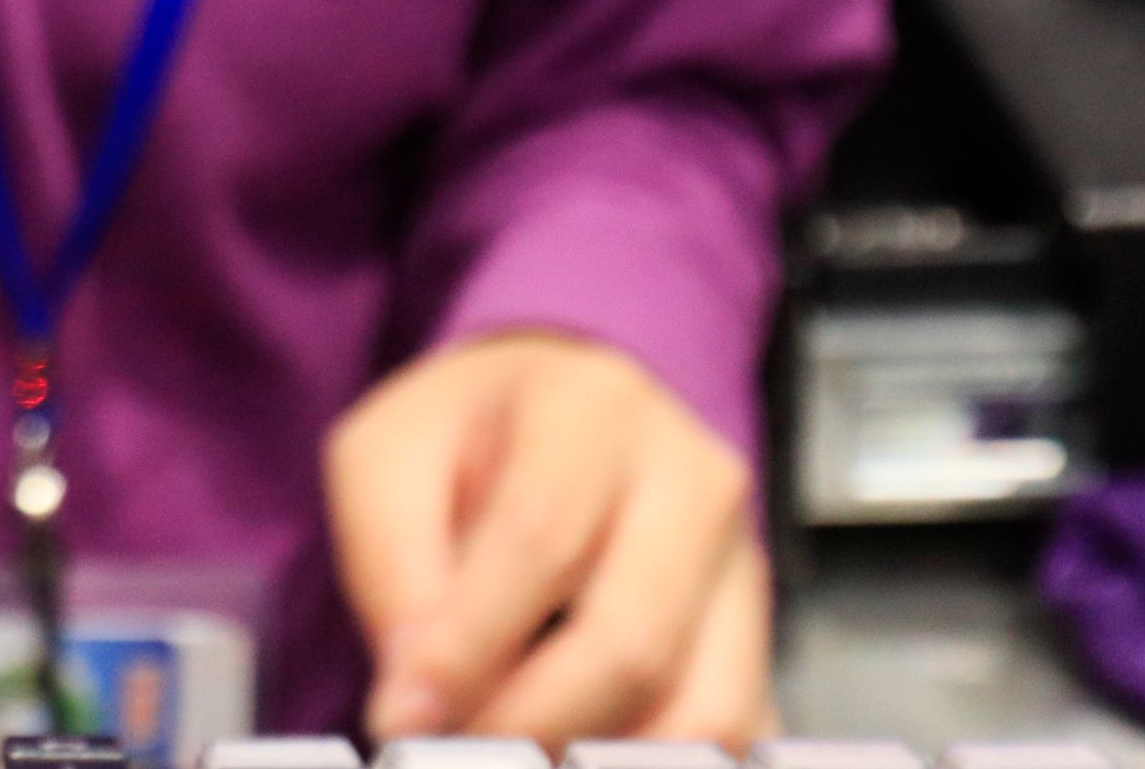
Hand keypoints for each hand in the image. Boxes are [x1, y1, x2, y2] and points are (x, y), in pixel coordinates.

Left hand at [326, 329, 769, 750]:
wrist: (552, 411)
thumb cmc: (463, 438)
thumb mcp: (385, 460)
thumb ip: (391, 569)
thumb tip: (414, 703)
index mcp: (593, 410)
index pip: (542, 541)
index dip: (470, 648)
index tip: (406, 717)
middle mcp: (695, 480)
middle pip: (631, 644)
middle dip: (529, 724)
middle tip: (454, 750)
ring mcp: (743, 564)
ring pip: (702, 711)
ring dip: (595, 755)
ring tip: (512, 749)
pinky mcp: (759, 637)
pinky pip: (736, 735)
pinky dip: (650, 759)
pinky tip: (573, 750)